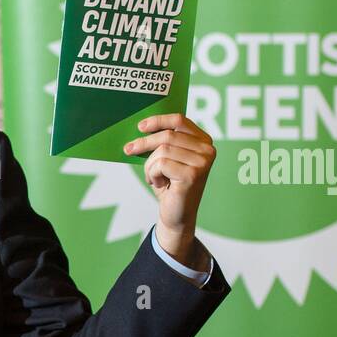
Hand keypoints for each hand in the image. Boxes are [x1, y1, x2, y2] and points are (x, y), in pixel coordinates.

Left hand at [123, 113, 215, 268]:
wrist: (176, 215)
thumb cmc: (170, 185)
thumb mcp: (167, 159)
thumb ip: (163, 142)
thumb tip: (140, 126)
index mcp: (204, 141)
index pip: (179, 120)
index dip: (158, 120)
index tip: (140, 126)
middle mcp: (208, 150)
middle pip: (167, 135)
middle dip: (144, 143)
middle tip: (128, 150)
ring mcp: (202, 162)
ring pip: (162, 150)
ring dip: (149, 166)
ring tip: (153, 177)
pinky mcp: (193, 175)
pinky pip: (161, 164)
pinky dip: (152, 175)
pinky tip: (159, 184)